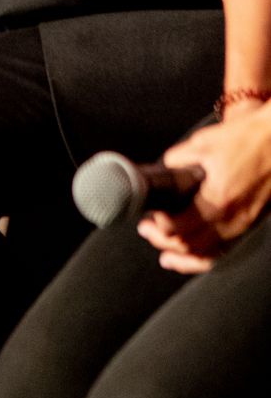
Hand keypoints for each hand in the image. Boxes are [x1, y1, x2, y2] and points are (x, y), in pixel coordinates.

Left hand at [138, 107, 270, 272]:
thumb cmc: (249, 139)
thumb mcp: (204, 142)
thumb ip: (178, 158)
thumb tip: (163, 169)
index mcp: (218, 198)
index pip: (179, 227)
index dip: (159, 225)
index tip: (149, 216)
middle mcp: (232, 218)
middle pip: (190, 246)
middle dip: (164, 242)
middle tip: (147, 230)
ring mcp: (243, 225)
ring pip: (209, 256)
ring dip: (184, 257)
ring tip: (165, 254)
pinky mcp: (251, 224)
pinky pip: (226, 251)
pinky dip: (207, 258)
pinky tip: (195, 256)